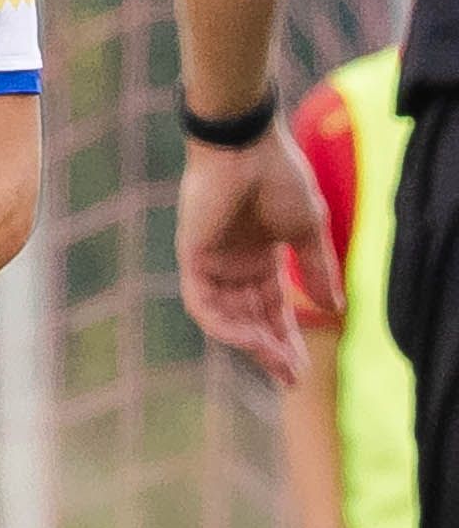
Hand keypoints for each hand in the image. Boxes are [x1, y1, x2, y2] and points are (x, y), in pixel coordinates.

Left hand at [175, 123, 337, 385]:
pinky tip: (251, 340)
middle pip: (251, 320)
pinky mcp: (192, 260)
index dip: (287, 338)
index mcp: (259, 259)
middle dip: (271, 350)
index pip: (272, 309)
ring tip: (278, 364)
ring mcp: (211, 265)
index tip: (302, 367)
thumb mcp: (307, 232)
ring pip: (228, 319)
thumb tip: (335, 309)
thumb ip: (318, 271)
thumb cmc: (279, 178)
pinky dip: (226, 325)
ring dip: (252, 343)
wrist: (247, 149)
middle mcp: (233, 267)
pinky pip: (204, 304)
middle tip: (292, 378)